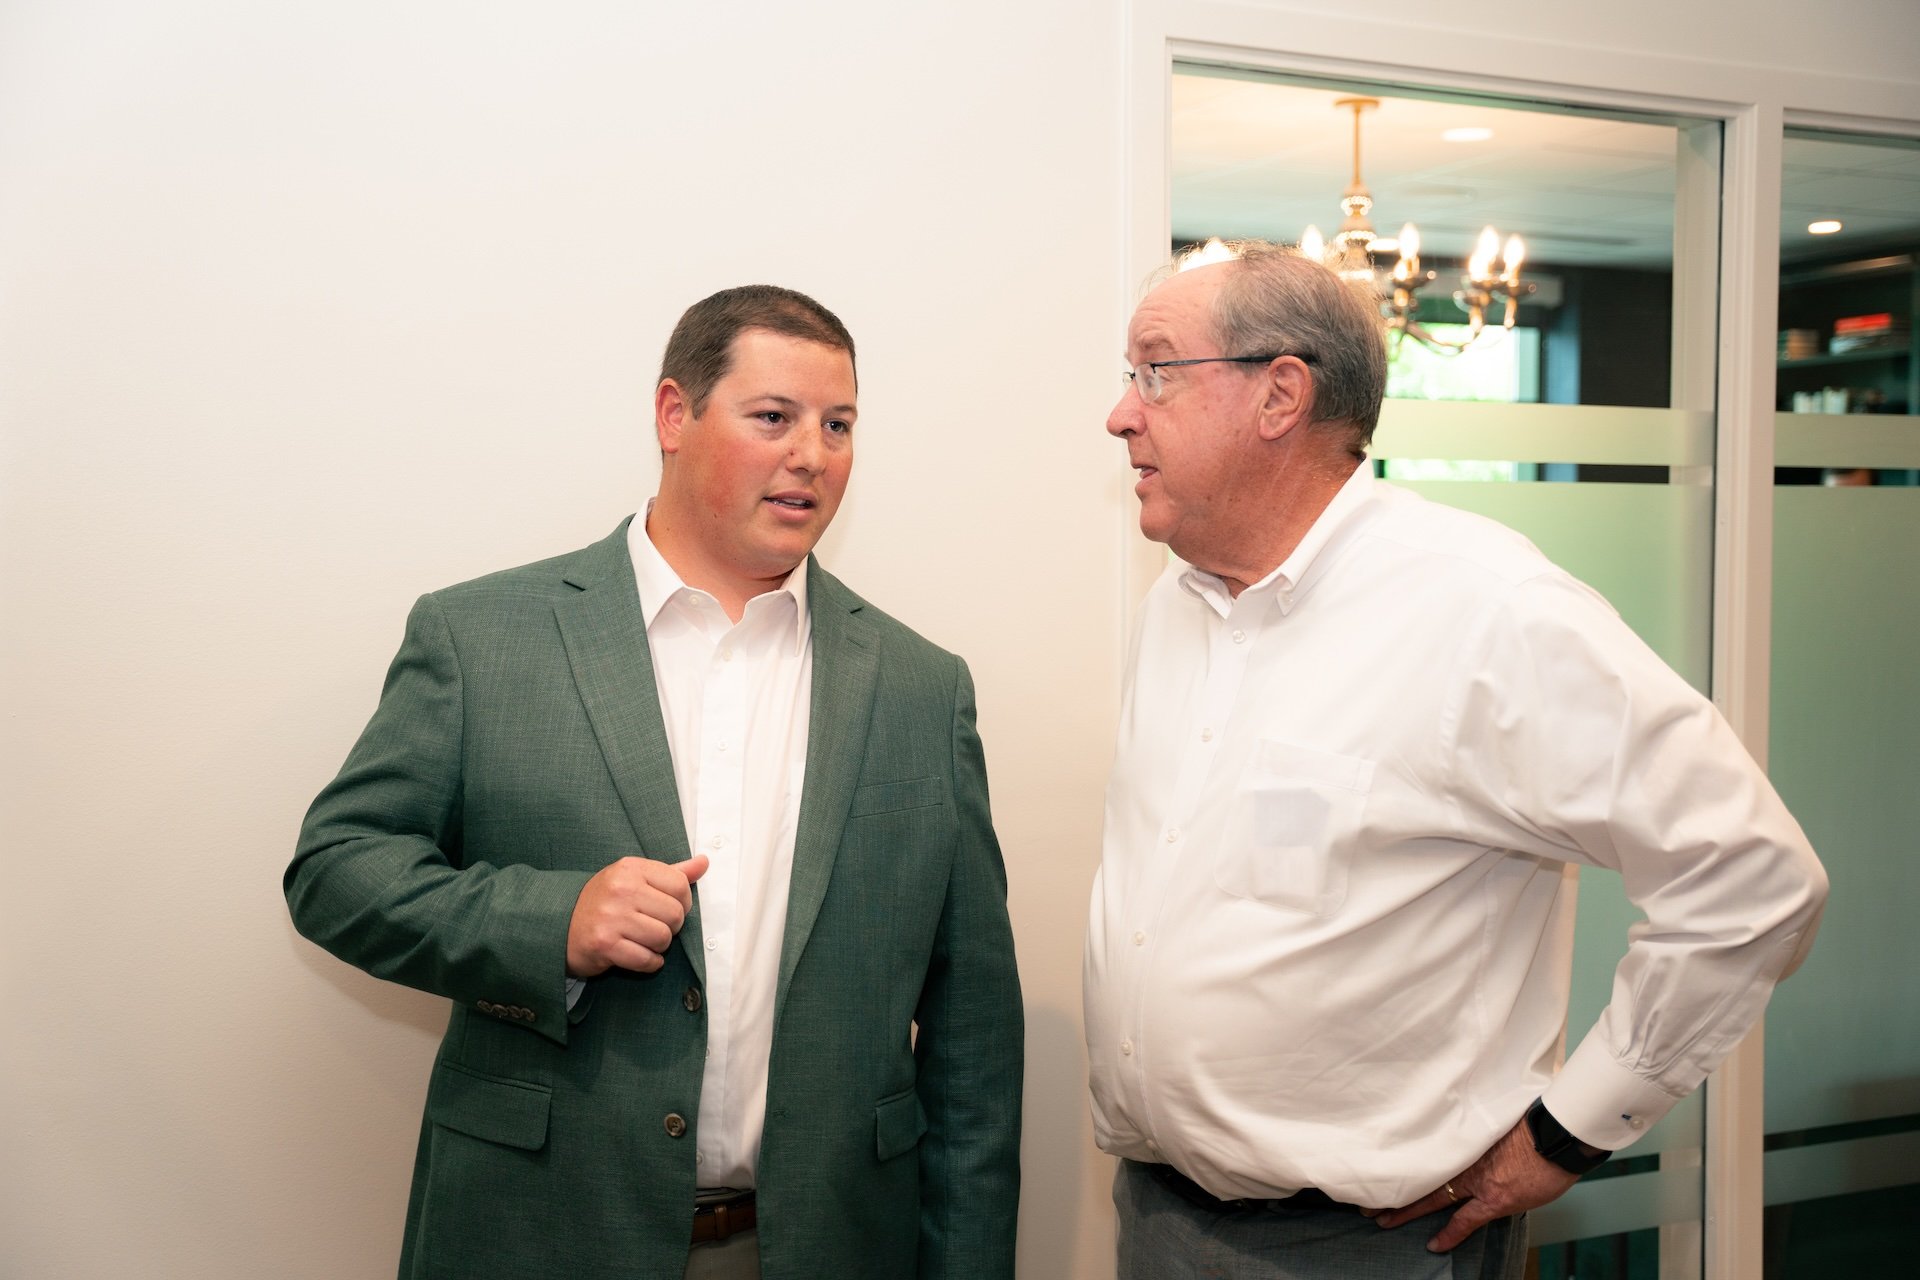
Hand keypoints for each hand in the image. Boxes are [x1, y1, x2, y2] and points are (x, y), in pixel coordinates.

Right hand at [565, 855, 708, 977]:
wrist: (559, 925)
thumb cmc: (604, 902)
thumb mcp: (634, 878)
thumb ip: (671, 873)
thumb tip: (704, 863)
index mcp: (631, 868)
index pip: (680, 885)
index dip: (683, 902)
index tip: (668, 908)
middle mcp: (621, 889)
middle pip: (675, 914)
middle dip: (671, 927)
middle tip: (653, 927)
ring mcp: (611, 917)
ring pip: (663, 938)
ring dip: (659, 946)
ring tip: (643, 941)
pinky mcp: (604, 944)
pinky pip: (646, 959)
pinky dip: (649, 963)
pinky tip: (639, 955)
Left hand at [1371, 1117, 1580, 1251]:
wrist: (1556, 1134)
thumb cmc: (1534, 1121)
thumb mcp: (1500, 1118)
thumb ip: (1481, 1129)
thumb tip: (1472, 1129)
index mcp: (1463, 1138)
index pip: (1425, 1151)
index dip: (1404, 1160)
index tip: (1385, 1165)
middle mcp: (1463, 1159)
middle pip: (1420, 1174)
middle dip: (1393, 1187)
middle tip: (1367, 1197)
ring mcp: (1476, 1181)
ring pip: (1432, 1197)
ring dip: (1406, 1210)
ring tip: (1381, 1220)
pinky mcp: (1493, 1200)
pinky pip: (1465, 1221)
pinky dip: (1450, 1234)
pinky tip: (1434, 1244)